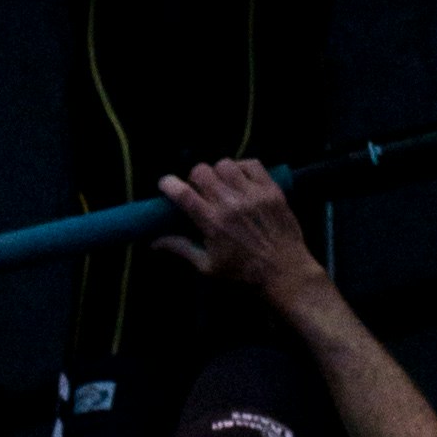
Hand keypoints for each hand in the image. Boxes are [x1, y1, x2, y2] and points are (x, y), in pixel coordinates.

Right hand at [152, 157, 317, 302]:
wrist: (284, 272)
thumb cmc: (242, 273)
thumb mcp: (208, 267)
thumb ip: (181, 249)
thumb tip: (153, 242)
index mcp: (212, 222)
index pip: (182, 193)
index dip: (169, 184)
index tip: (166, 185)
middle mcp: (230, 202)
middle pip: (201, 171)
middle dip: (195, 178)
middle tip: (200, 190)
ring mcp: (252, 193)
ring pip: (225, 164)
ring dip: (218, 172)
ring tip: (222, 184)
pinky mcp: (270, 188)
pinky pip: (251, 163)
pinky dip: (242, 168)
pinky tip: (241, 180)